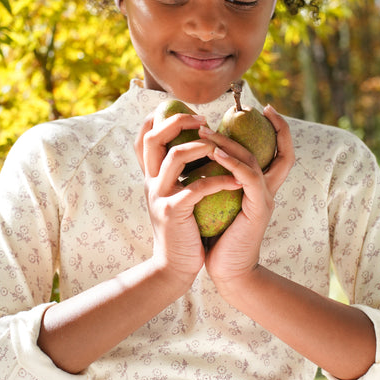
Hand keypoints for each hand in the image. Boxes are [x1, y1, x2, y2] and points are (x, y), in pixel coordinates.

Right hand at [135, 112, 242, 284]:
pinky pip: (197, 187)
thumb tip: (191, 155)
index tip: (182, 111)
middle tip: (203, 119)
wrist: (174, 267)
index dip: (156, 120)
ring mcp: (159, 197)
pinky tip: (236, 181)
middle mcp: (150, 184)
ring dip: (201, 147)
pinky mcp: (173, 212)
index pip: (144, 139)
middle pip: (153, 139)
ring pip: (174, 157)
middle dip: (177, 122)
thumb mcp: (171, 200)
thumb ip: (175, 178)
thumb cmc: (181, 232)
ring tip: (221, 148)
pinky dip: (218, 181)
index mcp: (150, 178)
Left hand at [200, 106, 294, 290]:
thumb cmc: (218, 238)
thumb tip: (198, 157)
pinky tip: (212, 152)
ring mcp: (265, 199)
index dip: (278, 130)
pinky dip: (231, 162)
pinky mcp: (258, 209)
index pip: (277, 152)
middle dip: (276, 126)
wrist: (228, 271)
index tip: (263, 109)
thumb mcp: (218, 202)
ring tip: (205, 130)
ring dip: (230, 141)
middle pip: (284, 150)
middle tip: (252, 106)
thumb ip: (217, 180)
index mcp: (260, 187)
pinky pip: (247, 178)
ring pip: (255, 159)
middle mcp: (267, 190)